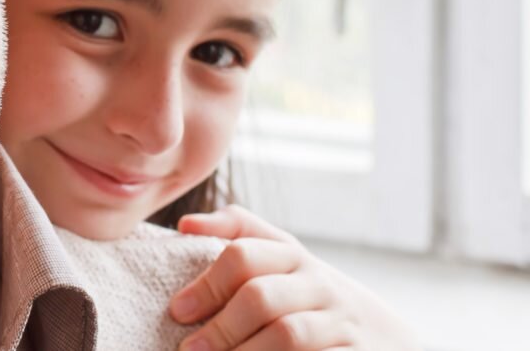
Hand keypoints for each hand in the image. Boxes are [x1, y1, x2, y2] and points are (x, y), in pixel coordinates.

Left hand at [169, 205, 421, 349]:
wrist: (385, 337)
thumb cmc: (310, 294)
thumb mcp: (282, 257)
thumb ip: (237, 232)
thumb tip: (185, 224)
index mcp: (292, 255)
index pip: (244, 254)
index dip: (207, 282)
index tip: (178, 310)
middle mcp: (317, 284)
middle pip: (261, 296)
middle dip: (220, 326)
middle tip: (190, 349)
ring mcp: (340, 322)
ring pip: (287, 334)